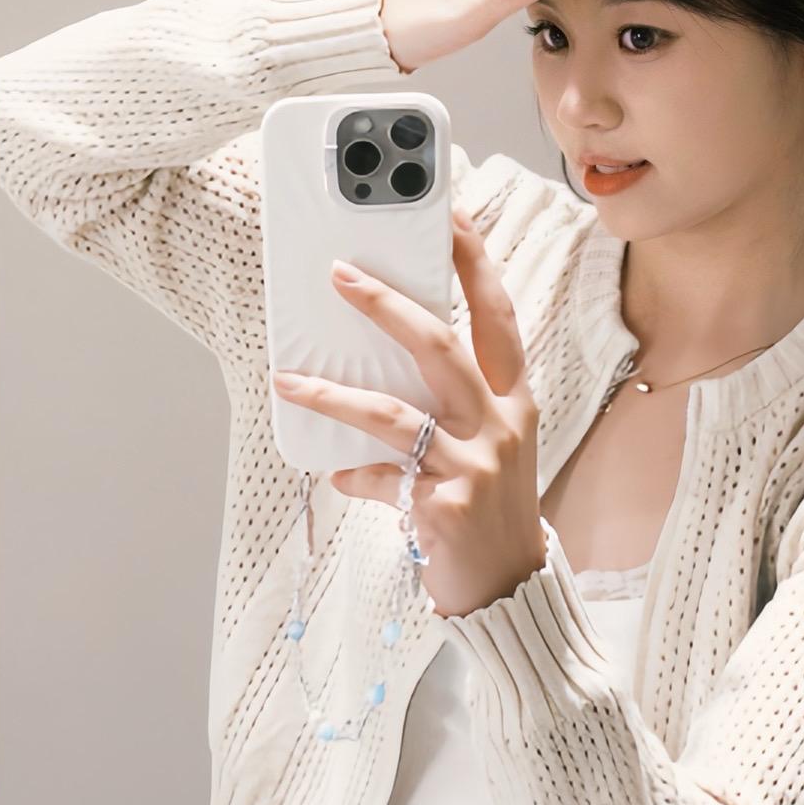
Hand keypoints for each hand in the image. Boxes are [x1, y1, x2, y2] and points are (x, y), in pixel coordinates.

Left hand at [271, 208, 545, 617]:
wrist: (509, 589)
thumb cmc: (489, 507)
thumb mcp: (485, 445)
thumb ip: (446, 405)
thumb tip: (373, 367)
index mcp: (514, 399)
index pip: (498, 315)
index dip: (475, 263)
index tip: (449, 215)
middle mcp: (501, 424)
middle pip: (441, 346)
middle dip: (386, 305)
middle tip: (340, 275)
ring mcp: (476, 464)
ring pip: (393, 412)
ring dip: (333, 392)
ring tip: (289, 377)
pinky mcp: (445, 505)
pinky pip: (381, 477)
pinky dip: (354, 474)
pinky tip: (339, 475)